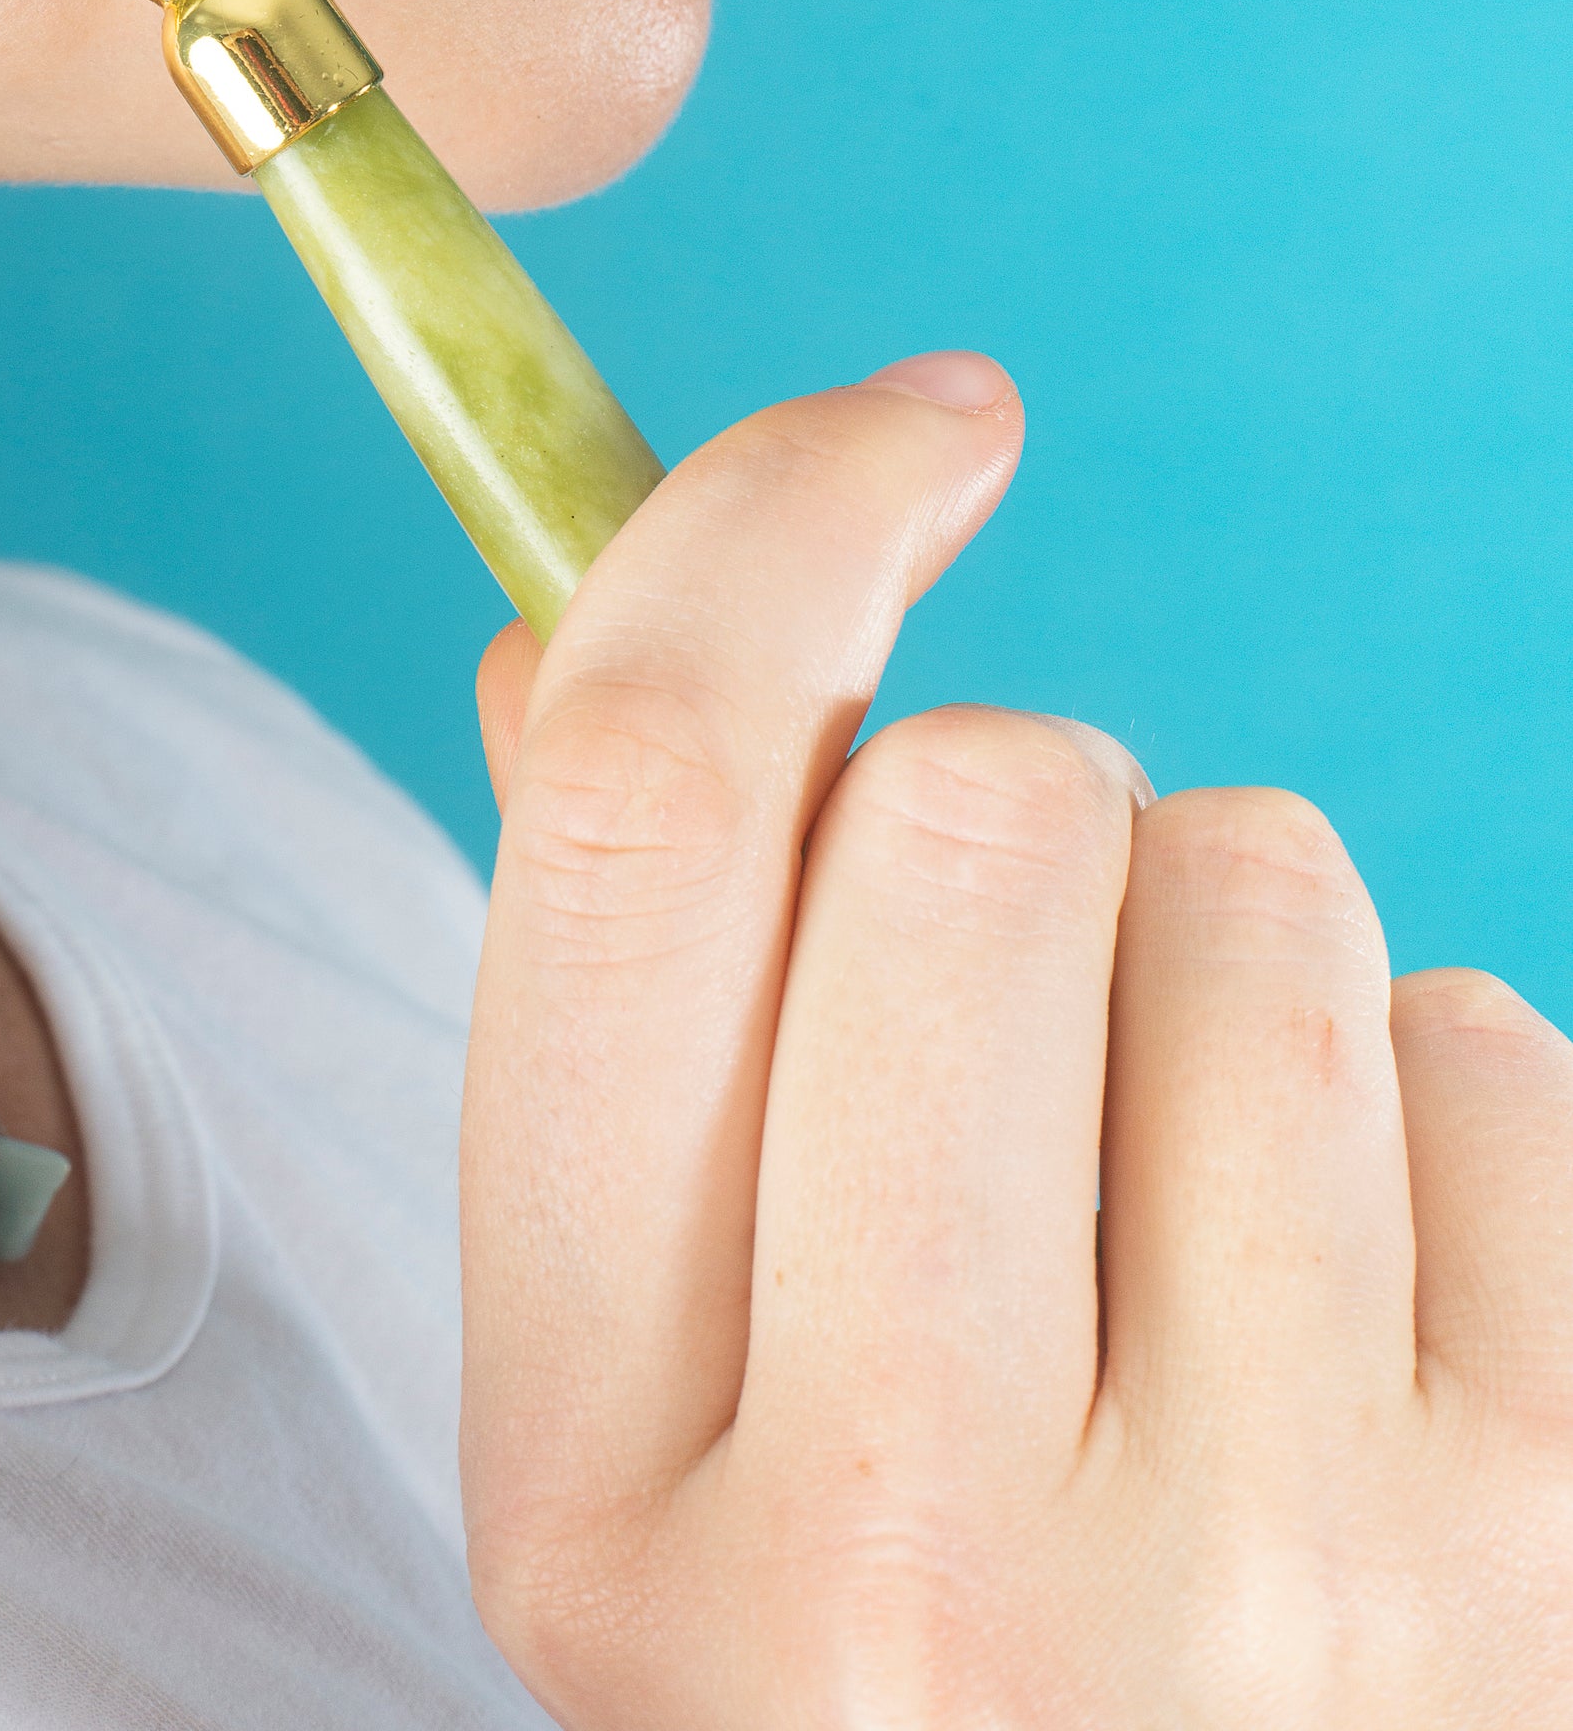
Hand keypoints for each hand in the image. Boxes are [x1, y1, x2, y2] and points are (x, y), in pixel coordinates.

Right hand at [460, 357, 1572, 1725]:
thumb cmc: (919, 1660)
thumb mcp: (664, 1438)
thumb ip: (608, 1034)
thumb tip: (566, 636)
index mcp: (604, 1495)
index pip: (651, 820)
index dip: (769, 522)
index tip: (911, 431)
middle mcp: (907, 1568)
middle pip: (970, 798)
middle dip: (1019, 803)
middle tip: (1034, 994)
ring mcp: (1268, 1588)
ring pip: (1255, 880)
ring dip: (1234, 955)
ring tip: (1211, 1209)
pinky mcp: (1558, 1559)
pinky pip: (1495, 1041)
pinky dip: (1442, 1115)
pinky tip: (1380, 1327)